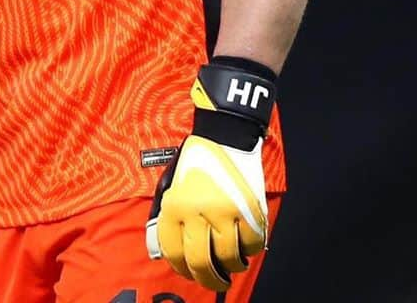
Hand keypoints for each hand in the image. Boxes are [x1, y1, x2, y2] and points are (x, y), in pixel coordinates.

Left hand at [145, 58, 275, 288]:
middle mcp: (199, 211)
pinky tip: (245, 246)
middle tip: (214, 280)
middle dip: (207, 278)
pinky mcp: (251, 210)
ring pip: (230, 259)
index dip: (181, 268)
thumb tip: (163, 252)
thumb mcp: (172, 185)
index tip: (189, 272)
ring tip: (232, 264)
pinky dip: (250, 251)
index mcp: (175, 204)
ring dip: (232, 267)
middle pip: (201, 263)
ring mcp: (227, 212)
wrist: (225, 135)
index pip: (173, 252)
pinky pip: (253, 246)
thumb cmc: (196, 161)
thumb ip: (168, 218)